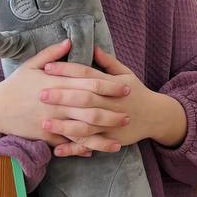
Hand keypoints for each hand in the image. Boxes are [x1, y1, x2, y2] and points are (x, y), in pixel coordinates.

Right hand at [0, 40, 127, 146]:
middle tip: (129, 114)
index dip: (110, 86)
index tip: (126, 87)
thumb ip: (52, 53)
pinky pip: (68, 144)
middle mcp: (57, 103)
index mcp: (57, 83)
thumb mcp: (31, 65)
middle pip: (91, 108)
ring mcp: (52, 121)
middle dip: (112, 111)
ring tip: (119, 137)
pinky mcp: (46, 136)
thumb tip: (70, 41)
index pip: (89, 84)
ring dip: (102, 133)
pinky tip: (95, 150)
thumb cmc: (14, 85)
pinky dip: (82, 147)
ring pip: (82, 129)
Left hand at [41, 48, 187, 156]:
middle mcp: (110, 103)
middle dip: (62, 96)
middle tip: (41, 94)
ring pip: (85, 126)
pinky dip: (73, 149)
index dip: (67, 70)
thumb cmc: (136, 92)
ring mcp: (110, 123)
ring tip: (44, 123)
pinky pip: (89, 145)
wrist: (155, 116)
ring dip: (64, 126)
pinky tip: (56, 149)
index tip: (48, 67)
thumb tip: (93, 46)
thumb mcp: (126, 73)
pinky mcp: (110, 139)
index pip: (87, 74)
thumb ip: (108, 62)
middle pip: (84, 98)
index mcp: (112, 85)